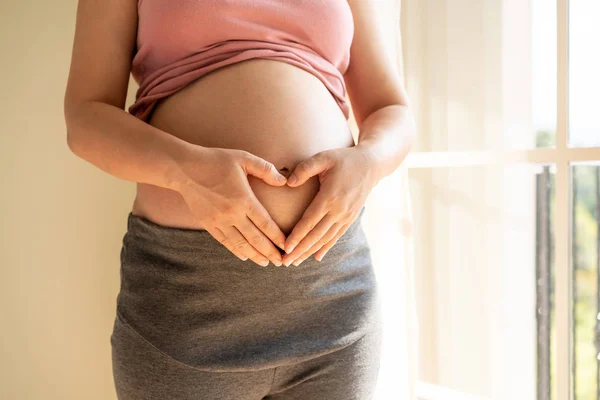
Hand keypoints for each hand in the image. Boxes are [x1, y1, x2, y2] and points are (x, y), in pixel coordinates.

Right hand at [173, 145, 287, 266]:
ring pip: (240, 244)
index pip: (266, 224)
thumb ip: (265, 169)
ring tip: (265, 263)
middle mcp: (232, 214)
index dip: (278, 238)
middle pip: (255, 239)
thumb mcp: (243, 158)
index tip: (287, 246)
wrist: (184, 168)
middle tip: (281, 262)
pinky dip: (236, 251)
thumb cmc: (216, 160)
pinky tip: (244, 256)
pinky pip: (225, 242)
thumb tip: (284, 181)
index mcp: (244, 199)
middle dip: (270, 252)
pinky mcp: (208, 224)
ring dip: (254, 256)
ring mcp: (219, 221)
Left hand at [281, 145, 379, 265]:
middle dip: (299, 250)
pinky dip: (326, 247)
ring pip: (325, 239)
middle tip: (284, 262)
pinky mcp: (351, 218)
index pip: (309, 221)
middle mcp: (339, 210)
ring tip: (295, 262)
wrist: (371, 164)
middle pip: (316, 235)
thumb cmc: (344, 159)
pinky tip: (316, 257)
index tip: (285, 248)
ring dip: (310, 252)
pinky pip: (336, 236)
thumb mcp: (324, 157)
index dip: (297, 236)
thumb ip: (305, 168)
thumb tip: (288, 182)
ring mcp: (346, 216)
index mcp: (330, 197)